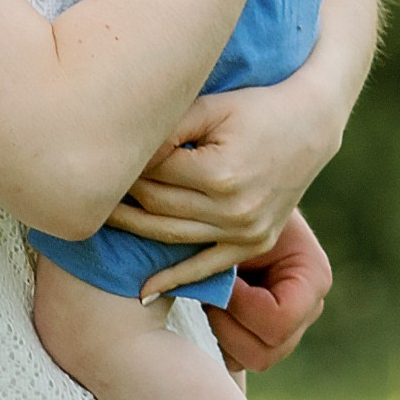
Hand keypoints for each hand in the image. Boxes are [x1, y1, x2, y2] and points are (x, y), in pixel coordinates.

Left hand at [109, 73, 338, 285]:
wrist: (310, 125)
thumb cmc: (256, 107)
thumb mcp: (210, 107)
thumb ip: (166, 129)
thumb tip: (122, 154)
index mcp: (218, 173)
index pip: (150, 175)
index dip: (124, 165)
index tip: (103, 156)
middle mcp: (233, 209)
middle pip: (155, 206)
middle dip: (121, 195)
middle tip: (89, 187)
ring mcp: (245, 231)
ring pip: (169, 236)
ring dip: (131, 230)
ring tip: (97, 221)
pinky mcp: (254, 243)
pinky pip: (207, 267)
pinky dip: (174, 279)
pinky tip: (143, 292)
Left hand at [211, 212, 332, 374]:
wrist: (235, 209)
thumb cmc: (233, 210)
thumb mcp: (232, 226)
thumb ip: (221, 256)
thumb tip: (198, 286)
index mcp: (312, 277)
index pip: (279, 320)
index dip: (239, 306)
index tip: (219, 278)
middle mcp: (309, 308)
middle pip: (266, 351)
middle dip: (226, 324)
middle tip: (208, 291)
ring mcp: (292, 327)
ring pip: (252, 360)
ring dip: (221, 331)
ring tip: (210, 296)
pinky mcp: (267, 335)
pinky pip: (239, 358)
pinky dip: (219, 338)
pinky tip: (212, 306)